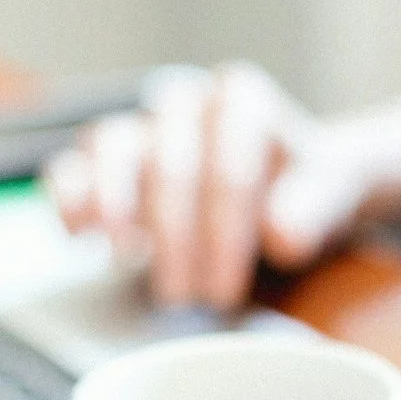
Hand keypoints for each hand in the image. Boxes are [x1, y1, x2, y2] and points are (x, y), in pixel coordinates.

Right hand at [44, 62, 368, 309]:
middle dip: (178, 238)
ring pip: (113, 150)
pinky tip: (77, 236)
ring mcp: (142, 128)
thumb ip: (315, 207)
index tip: (228, 289)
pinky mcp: (104, 160)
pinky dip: (69, 198)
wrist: (283, 189)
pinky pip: (72, 165)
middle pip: (170, 163)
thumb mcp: (331, 196)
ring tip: (123, 258)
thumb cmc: (301, 192)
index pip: (229, 164)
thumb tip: (284, 233)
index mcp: (241, 101)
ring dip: (117, 211)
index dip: (226, 232)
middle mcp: (185, 104)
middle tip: (190, 298)